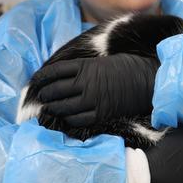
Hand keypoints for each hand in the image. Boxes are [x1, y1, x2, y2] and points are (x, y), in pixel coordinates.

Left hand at [31, 53, 159, 126]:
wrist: (146, 81)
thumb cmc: (125, 68)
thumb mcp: (101, 62)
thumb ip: (82, 69)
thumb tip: (63, 76)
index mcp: (85, 66)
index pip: (54, 72)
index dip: (41, 78)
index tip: (36, 81)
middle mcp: (85, 83)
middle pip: (55, 91)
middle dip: (45, 95)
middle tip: (42, 97)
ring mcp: (92, 99)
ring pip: (63, 107)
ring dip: (53, 109)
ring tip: (50, 109)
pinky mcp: (100, 113)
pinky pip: (77, 120)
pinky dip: (68, 119)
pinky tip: (67, 117)